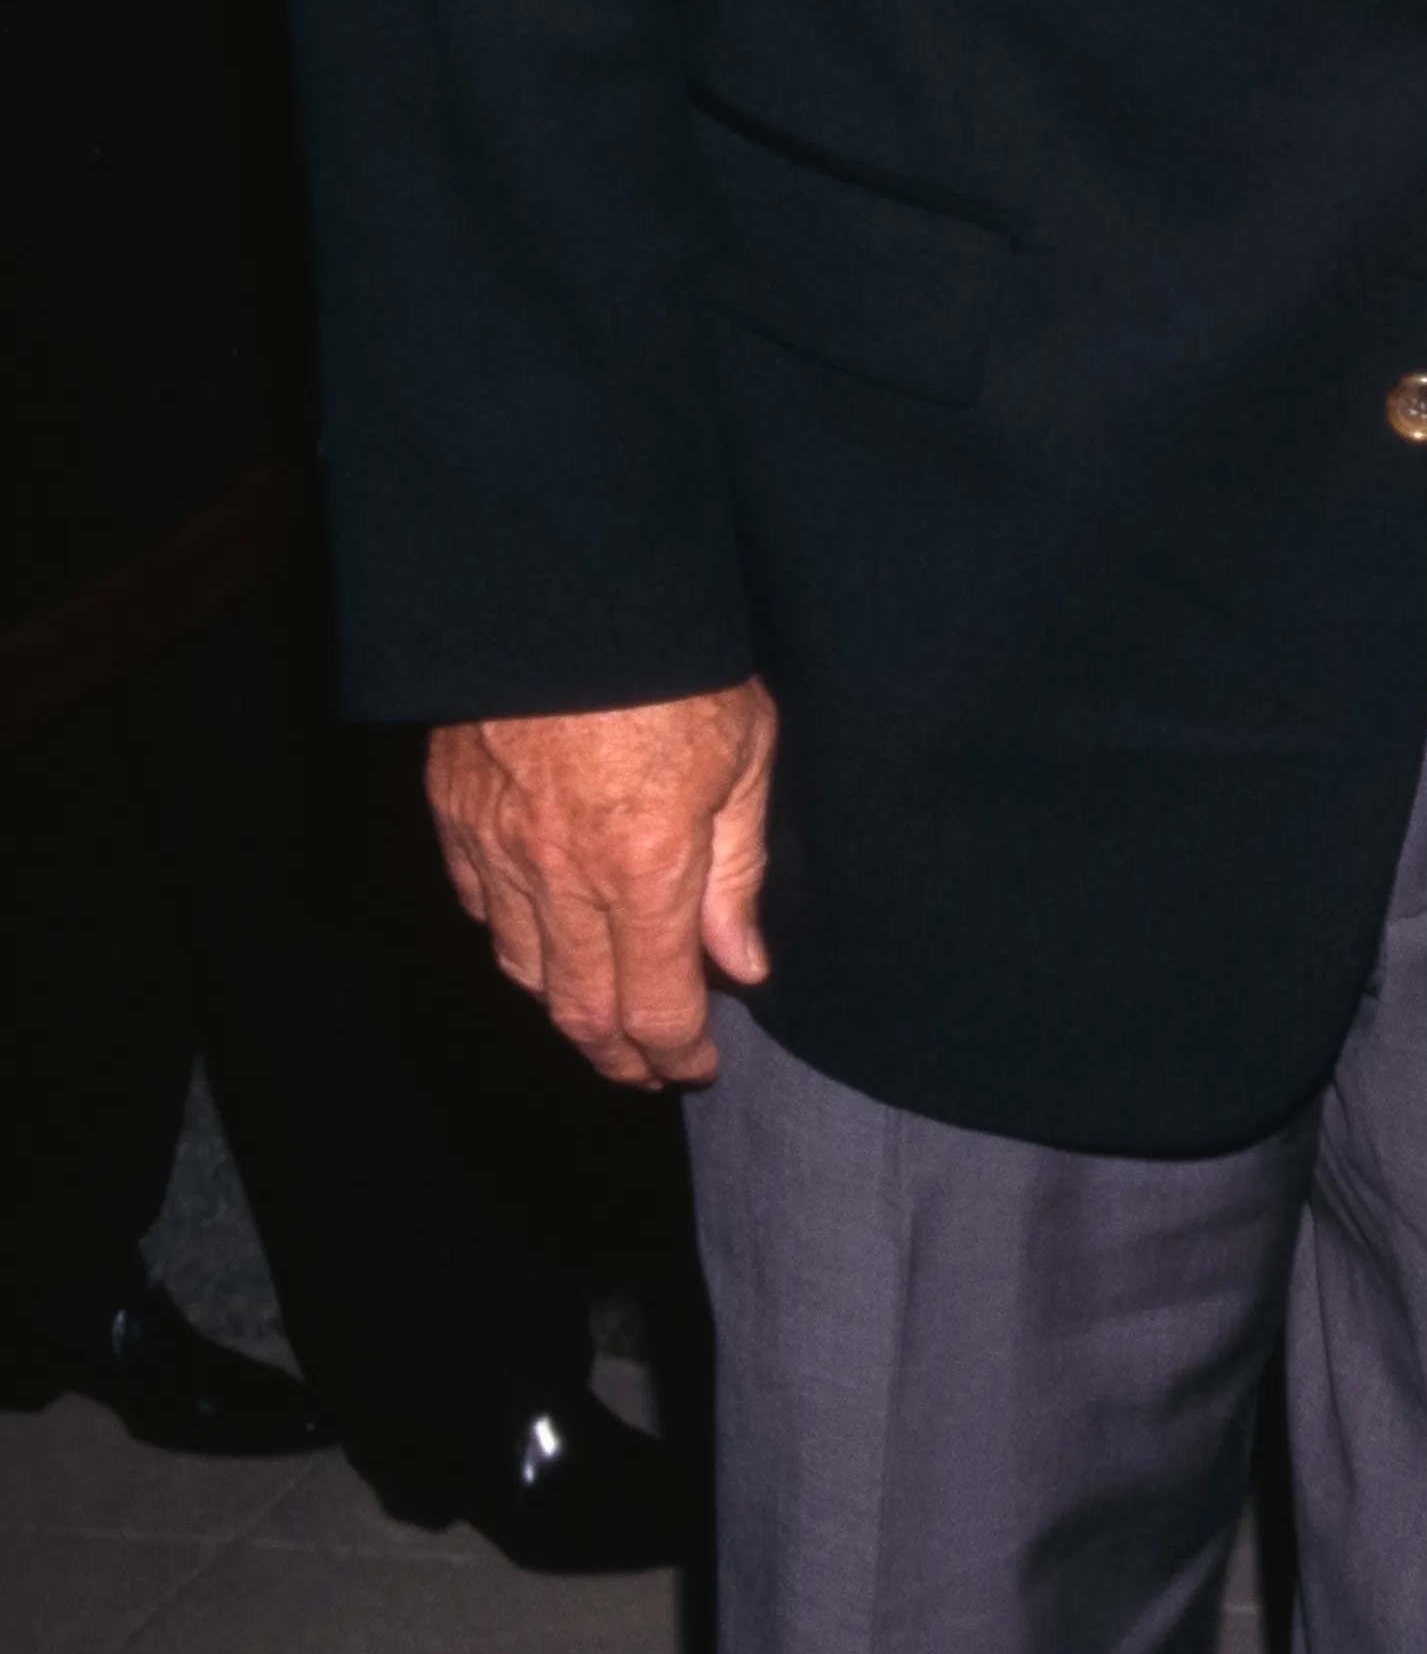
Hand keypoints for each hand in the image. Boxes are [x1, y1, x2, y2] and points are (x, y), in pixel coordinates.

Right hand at [425, 683, 776, 1091]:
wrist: (567, 583)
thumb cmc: (673, 657)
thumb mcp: (744, 754)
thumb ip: (737, 872)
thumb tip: (742, 963)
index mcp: (644, 867)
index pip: (657, 1006)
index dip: (679, 1054)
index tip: (699, 1067)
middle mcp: (561, 874)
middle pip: (581, 1011)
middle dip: (621, 1057)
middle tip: (651, 1070)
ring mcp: (496, 848)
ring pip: (524, 971)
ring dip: (566, 1011)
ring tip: (604, 1024)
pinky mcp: (454, 815)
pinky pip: (480, 910)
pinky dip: (514, 944)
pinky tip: (543, 947)